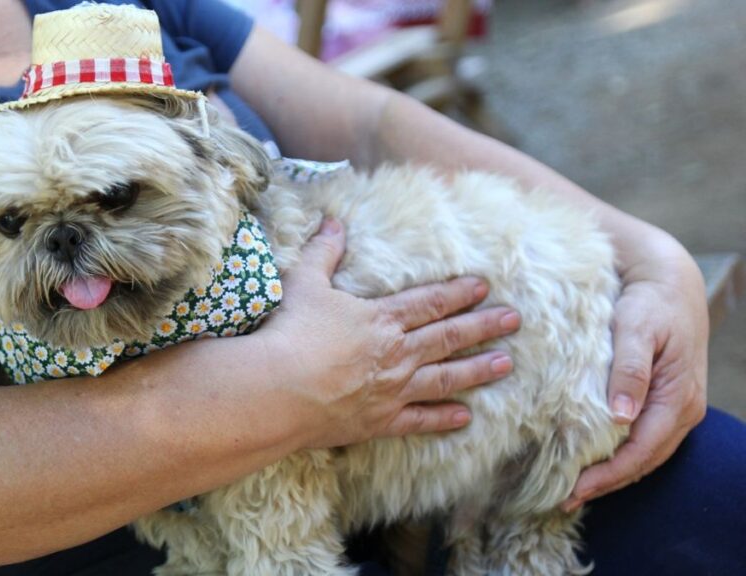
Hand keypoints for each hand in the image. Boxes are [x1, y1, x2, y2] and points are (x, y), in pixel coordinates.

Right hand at [259, 219, 520, 449]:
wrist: (278, 390)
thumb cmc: (290, 334)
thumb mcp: (305, 283)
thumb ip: (323, 252)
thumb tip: (333, 221)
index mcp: (381, 318)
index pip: (429, 302)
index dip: (458, 293)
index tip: (484, 287)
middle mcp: (396, 353)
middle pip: (448, 337)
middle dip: (484, 327)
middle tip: (514, 321)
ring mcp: (392, 390)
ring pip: (445, 378)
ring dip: (477, 371)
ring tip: (504, 365)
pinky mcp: (379, 421)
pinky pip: (420, 420)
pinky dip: (443, 419)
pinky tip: (464, 417)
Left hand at [563, 236, 707, 510]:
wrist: (668, 280)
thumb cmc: (650, 302)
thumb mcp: (636, 327)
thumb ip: (628, 368)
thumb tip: (621, 415)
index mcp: (679, 398)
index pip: (641, 451)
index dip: (608, 475)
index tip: (574, 489)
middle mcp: (682, 410)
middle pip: (643, 461)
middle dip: (606, 483)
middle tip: (562, 498)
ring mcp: (675, 407)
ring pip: (643, 454)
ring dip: (611, 473)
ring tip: (573, 488)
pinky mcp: (661, 400)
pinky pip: (641, 438)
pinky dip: (618, 455)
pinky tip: (591, 460)